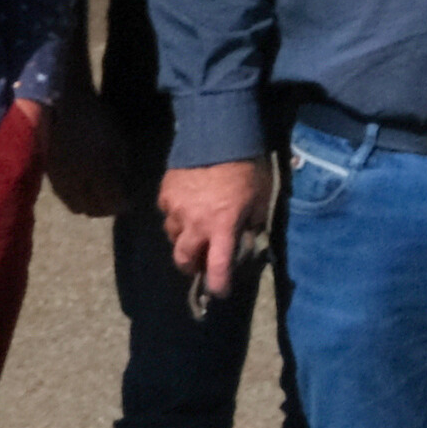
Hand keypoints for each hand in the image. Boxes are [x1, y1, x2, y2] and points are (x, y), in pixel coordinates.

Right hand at [40, 94, 144, 218]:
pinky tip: (82, 192)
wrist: (69, 105)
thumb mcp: (119, 142)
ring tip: (97, 200)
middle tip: (113, 204)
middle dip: (105, 210)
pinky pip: (63, 197)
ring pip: (76, 207)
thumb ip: (120, 168)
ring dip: (88, 207)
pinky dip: (74, 199)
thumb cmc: (99, 120)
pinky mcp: (50, 174)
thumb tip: (122, 188)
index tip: (127, 203)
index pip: (112, 201)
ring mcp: (62, 177)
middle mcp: (79, 178)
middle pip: (92, 209)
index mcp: (100, 168)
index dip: (121, 206)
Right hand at [159, 160, 266, 298]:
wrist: (218, 135)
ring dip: (184, 239)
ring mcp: (176, 209)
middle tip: (200, 264)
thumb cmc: (247, 168)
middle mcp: (195, 224)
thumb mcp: (261, 198)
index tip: (220, 292)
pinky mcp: (165, 194)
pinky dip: (177, 215)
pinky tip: (188, 205)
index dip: (218, 285)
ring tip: (195, 230)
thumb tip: (246, 237)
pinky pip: (168, 213)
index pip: (217, 267)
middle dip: (191, 266)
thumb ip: (252, 222)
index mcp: (222, 227)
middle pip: (183, 259)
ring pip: (173, 236)